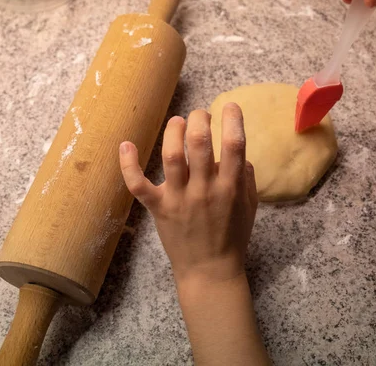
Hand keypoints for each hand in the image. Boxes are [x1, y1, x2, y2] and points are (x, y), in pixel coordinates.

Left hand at [120, 104, 268, 365]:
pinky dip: (128, 164)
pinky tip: (125, 144)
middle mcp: (204, 188)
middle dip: (200, 118)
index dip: (232, 120)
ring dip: (173, 130)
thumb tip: (239, 153)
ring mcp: (178, 198)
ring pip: (172, 155)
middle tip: (201, 114)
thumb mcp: (250, 206)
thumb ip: (246, 178)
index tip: (230, 106)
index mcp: (230, 187)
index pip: (234, 145)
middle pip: (199, 142)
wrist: (210, 270)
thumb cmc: (233, 237)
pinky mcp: (158, 207)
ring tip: (178, 120)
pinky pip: (138, 184)